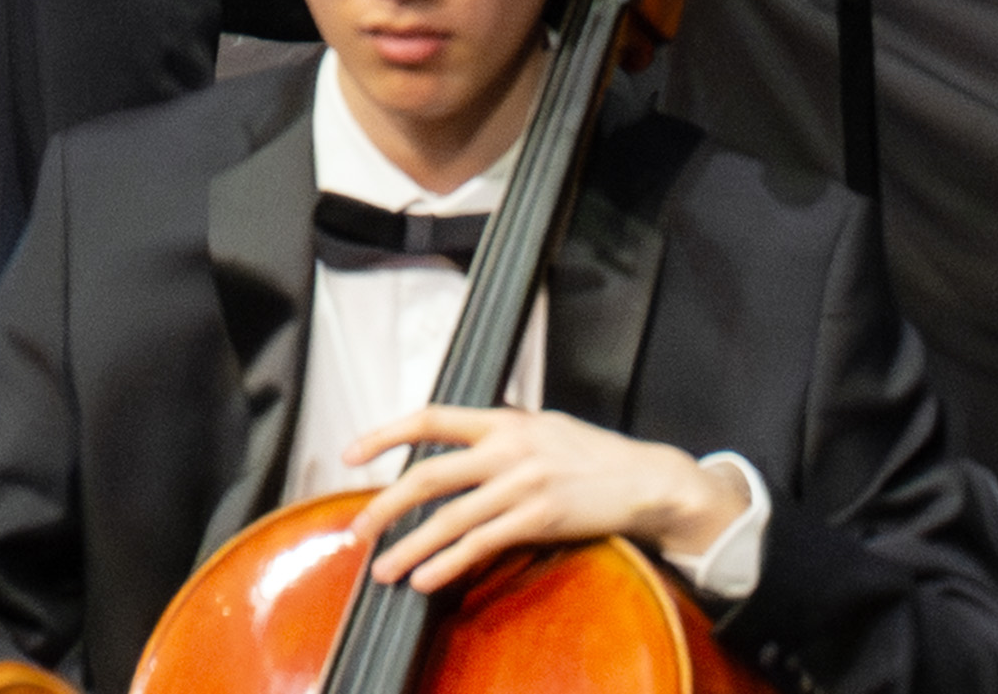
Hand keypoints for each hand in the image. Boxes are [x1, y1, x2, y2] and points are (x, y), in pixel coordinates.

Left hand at [328, 398, 749, 600]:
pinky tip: (426, 579)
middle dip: (385, 505)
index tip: (351, 453)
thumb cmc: (592, 455)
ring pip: (450, 517)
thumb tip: (456, 438)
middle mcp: (507, 447)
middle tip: (358, 530)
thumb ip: (500, 431)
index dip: (385, 434)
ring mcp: (523, 483)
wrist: (645, 478)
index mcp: (503, 420)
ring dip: (410, 546)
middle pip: (429, 474)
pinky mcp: (539, 517)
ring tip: (383, 569)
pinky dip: (449, 563)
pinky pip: (482, 543)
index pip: (430, 418)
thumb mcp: (542, 426)